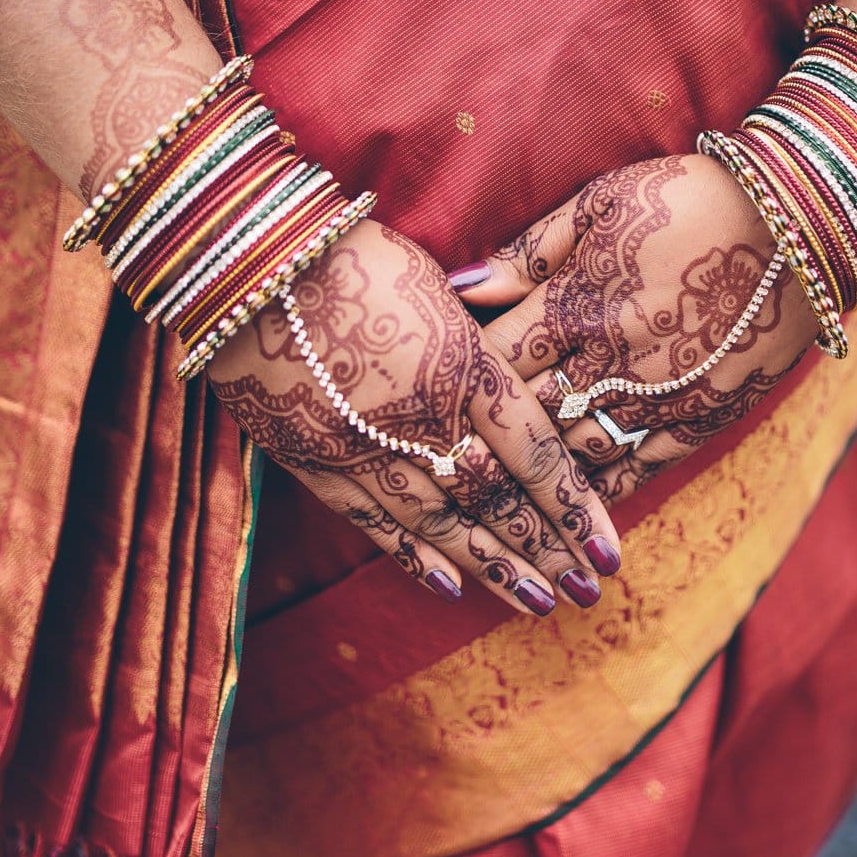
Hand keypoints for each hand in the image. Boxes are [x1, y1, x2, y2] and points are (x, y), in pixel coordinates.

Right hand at [205, 219, 620, 615]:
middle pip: (500, 501)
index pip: (537, 456)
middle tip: (587, 593)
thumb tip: (511, 369)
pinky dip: (417, 557)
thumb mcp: (436, 284)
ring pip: (445, 525)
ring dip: (495, 569)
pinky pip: (378, 523)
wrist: (246, 262)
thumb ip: (478, 337)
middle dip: (548, 552)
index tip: (610, 551)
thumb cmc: (349, 253)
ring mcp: (368, 449)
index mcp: (466, 367)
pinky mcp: (318, 462)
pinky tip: (451, 587)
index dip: (577, 510)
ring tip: (537, 604)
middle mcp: (426, 420)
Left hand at [451, 154, 816, 502]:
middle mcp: (608, 362)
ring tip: (496, 489)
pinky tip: (572, 500)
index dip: (458, 378)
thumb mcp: (602, 204)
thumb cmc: (693, 197)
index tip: (433, 389)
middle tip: (448, 454)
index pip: (490, 360)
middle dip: (484, 436)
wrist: (802, 220)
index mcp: (574, 305)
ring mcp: (656, 397)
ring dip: (534, 473)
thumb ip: (529, 253)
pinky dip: (600, 488)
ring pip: (573, 454)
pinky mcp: (702, 417)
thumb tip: (458, 286)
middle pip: (523, 416)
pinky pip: (638, 468)